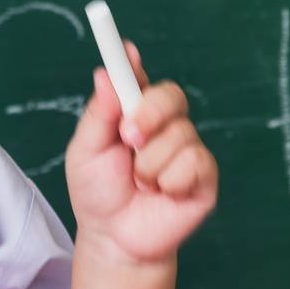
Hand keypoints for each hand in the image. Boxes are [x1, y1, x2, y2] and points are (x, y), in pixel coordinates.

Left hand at [64, 38, 217, 265]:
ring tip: (140, 183)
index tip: (124, 50)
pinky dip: (171, 180)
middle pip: (171, 95)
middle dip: (149, 113)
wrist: (115, 238)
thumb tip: (104, 73)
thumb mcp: (85, 152)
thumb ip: (98, 114)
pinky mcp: (204, 175)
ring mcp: (186, 148)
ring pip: (180, 134)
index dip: (132, 63)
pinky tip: (162, 193)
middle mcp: (163, 125)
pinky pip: (195, 162)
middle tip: (128, 137)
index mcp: (132, 113)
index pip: (138, 79)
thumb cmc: (98, 192)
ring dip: (150, 164)